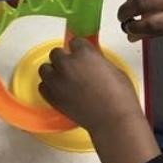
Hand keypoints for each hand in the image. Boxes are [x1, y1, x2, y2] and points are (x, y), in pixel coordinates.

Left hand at [37, 39, 158, 162]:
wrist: (113, 121)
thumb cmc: (120, 97)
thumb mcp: (114, 70)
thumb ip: (99, 61)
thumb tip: (93, 62)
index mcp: (84, 54)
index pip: (75, 42)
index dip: (80, 49)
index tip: (82, 54)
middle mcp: (67, 64)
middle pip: (56, 53)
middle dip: (64, 59)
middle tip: (73, 68)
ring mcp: (57, 81)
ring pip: (45, 68)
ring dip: (53, 71)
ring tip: (63, 79)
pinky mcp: (52, 98)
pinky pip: (42, 86)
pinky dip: (49, 87)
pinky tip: (59, 90)